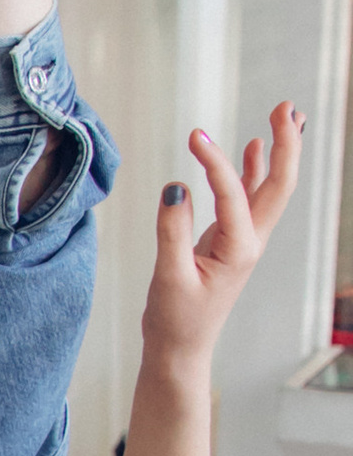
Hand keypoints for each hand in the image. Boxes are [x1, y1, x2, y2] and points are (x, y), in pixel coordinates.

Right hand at [142, 106, 301, 371]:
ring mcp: (243, 239)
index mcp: (239, 250)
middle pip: (279, 184)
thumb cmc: (176, 320)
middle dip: (287, 144)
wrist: (180, 348)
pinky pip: (249, 197)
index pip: (234, 194)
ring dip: (279, 151)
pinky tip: (254, 148)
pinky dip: (254, 170)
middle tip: (287, 107)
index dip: (215, 162)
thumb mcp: (169, 278)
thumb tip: (176, 187)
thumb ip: (172, 231)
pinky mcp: (230, 240)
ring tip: (285, 115)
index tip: (195, 136)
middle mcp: (250, 241)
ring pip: (270, 188)